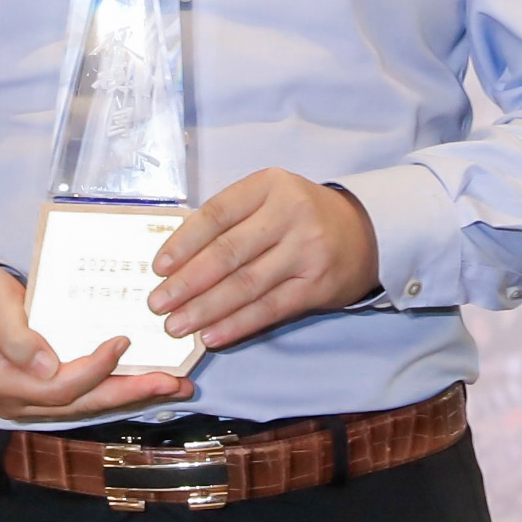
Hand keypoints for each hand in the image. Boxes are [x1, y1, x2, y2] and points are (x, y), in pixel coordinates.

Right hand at [0, 262, 197, 422]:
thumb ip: (17, 337)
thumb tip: (47, 366)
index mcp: (4, 385)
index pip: (60, 387)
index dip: (95, 369)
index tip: (123, 341)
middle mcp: (20, 402)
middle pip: (83, 403)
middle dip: (132, 393)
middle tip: (174, 383)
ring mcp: (32, 401)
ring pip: (90, 403)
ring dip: (133, 395)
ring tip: (175, 386)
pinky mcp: (46, 392)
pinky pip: (87, 394)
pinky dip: (119, 388)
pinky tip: (148, 381)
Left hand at [147, 171, 379, 355]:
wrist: (364, 232)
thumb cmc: (300, 216)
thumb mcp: (269, 199)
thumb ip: (231, 220)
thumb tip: (177, 260)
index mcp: (269, 185)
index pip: (216, 214)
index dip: (183, 243)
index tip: (158, 268)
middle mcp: (289, 214)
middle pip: (227, 253)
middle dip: (187, 283)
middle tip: (157, 304)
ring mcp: (306, 251)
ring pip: (245, 285)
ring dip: (205, 309)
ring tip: (176, 325)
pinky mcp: (317, 285)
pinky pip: (269, 309)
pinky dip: (236, 324)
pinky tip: (212, 335)